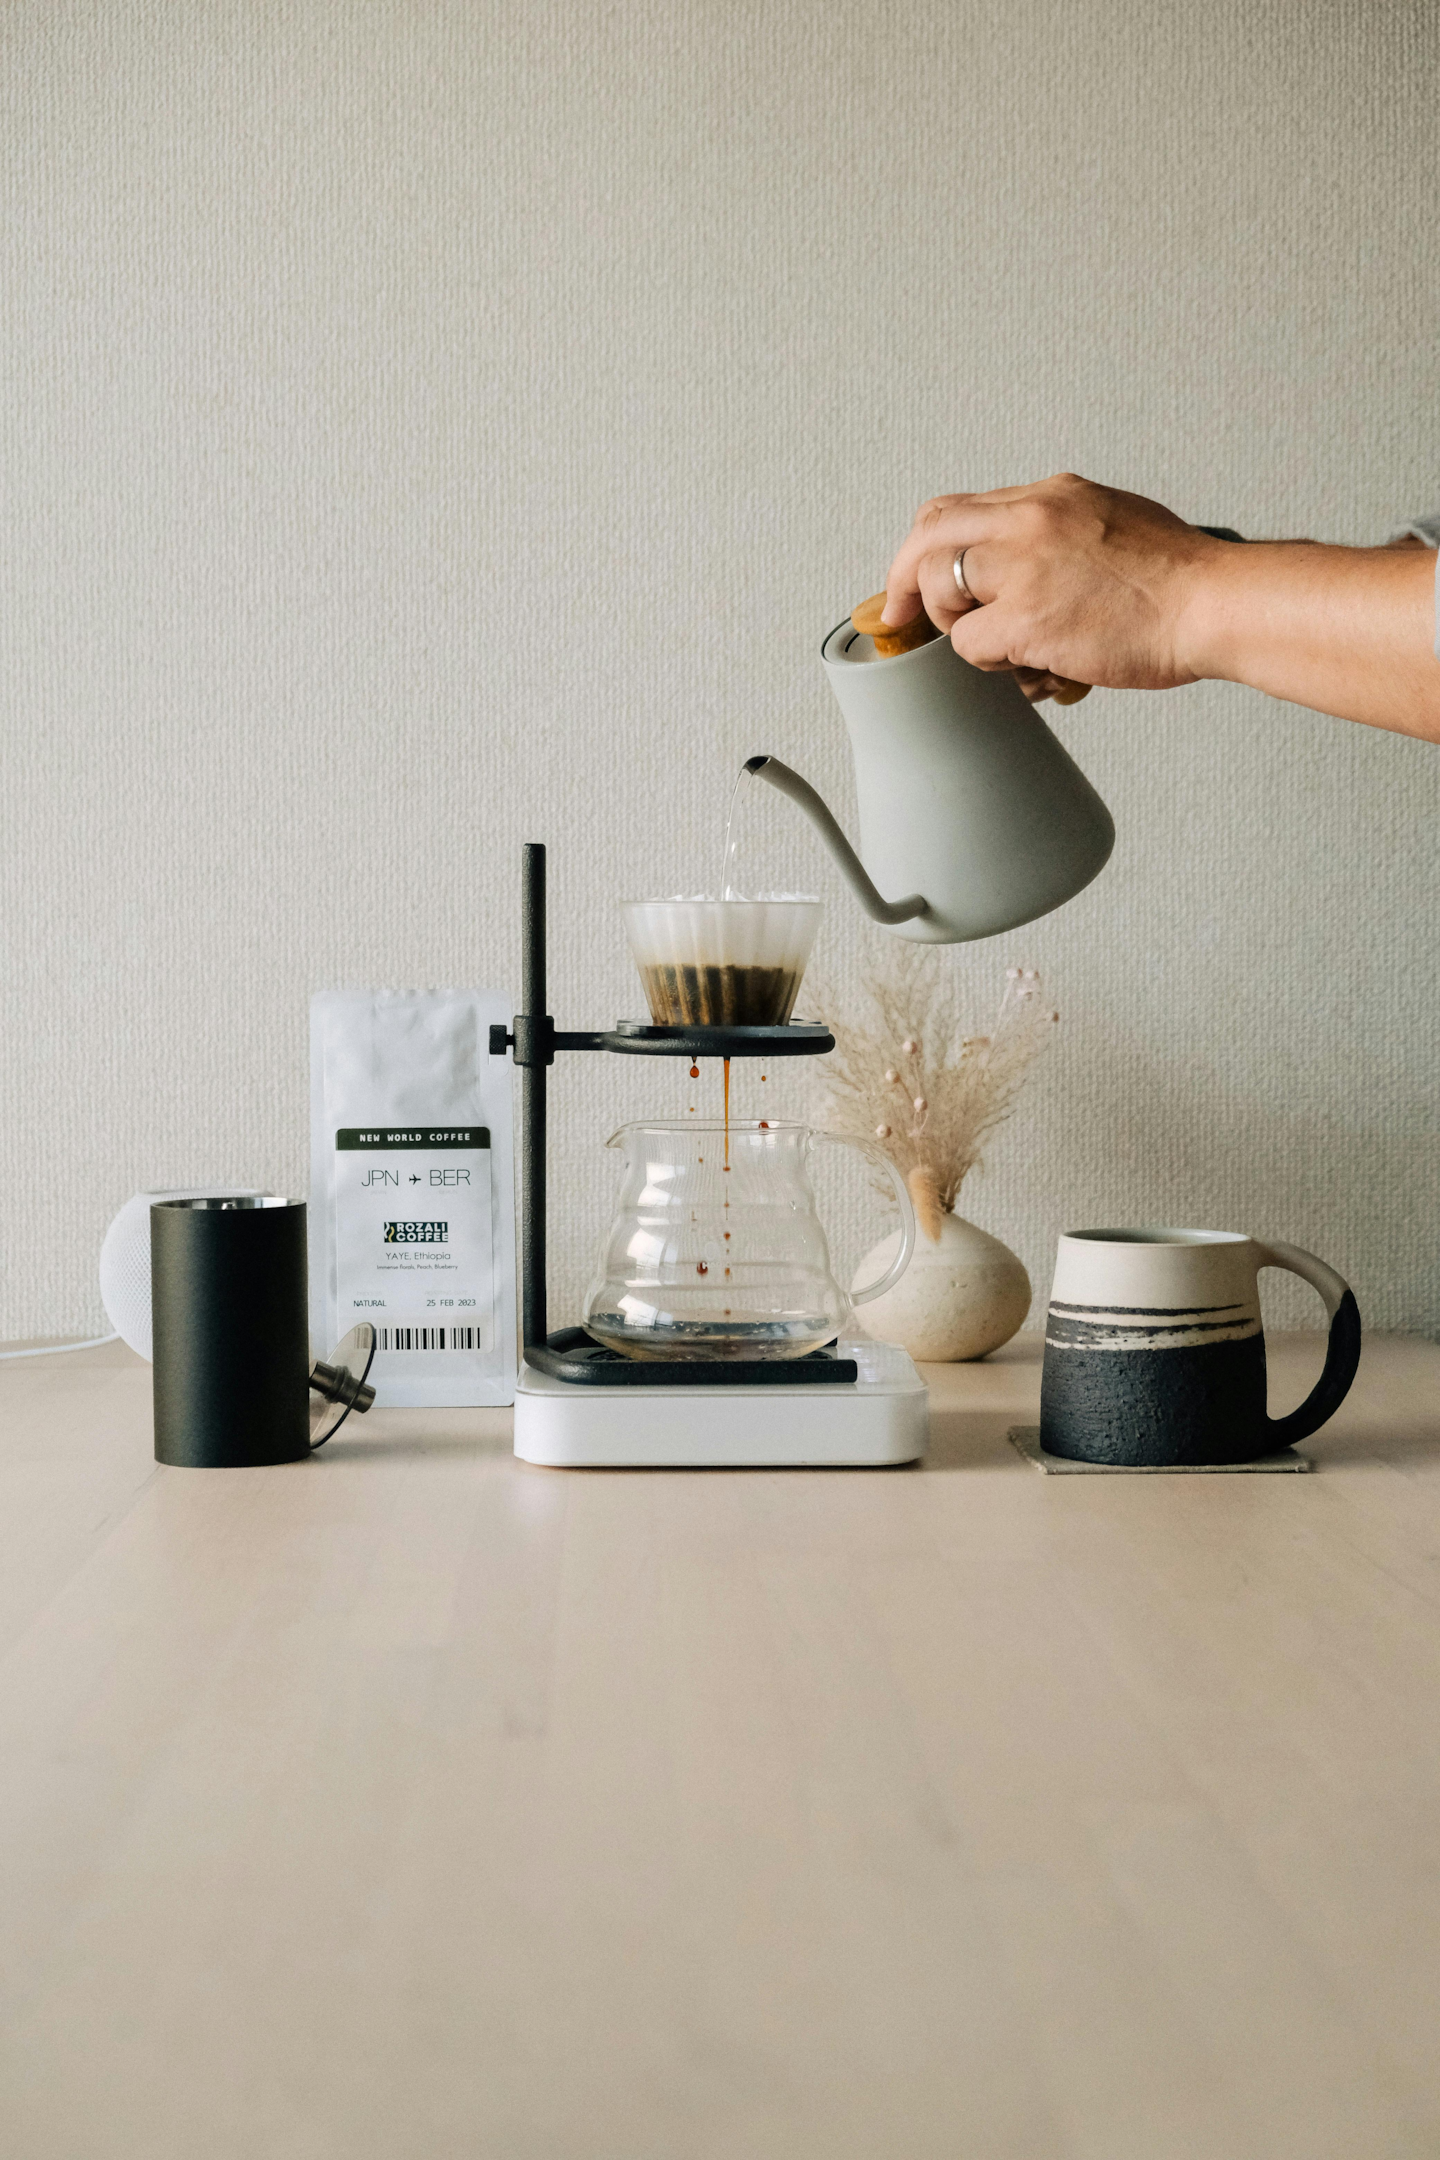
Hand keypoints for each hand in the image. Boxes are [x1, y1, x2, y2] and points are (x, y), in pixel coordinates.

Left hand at [883, 472, 1218, 694]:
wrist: (1213, 605)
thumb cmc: (1175, 582)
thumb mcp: (1112, 522)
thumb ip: (1058, 535)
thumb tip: (1019, 567)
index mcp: (1051, 495)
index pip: (958, 510)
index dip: (925, 548)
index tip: (916, 581)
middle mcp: (1031, 517)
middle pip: (927, 534)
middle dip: (902, 581)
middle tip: (898, 617)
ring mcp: (1026, 565)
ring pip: (938, 587)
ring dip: (956, 627)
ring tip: (1000, 647)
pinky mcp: (1028, 617)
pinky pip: (968, 644)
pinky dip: (987, 664)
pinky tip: (1028, 669)